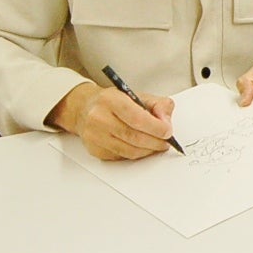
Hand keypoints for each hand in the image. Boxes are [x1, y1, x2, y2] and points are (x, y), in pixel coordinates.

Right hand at [49, 81, 176, 160]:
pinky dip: (136, 154)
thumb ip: (158, 104)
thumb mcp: (136, 94)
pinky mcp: (95, 150)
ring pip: (129, 151)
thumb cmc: (112, 102)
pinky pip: (122, 157)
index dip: (156, 127)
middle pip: (134, 137)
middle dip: (155, 142)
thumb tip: (166, 121)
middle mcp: (99, 118)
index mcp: (110, 100)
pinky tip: (141, 147)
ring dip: (148, 150)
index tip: (168, 131)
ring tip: (157, 145)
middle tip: (166, 141)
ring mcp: (95, 136)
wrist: (84, 108)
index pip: (137, 118)